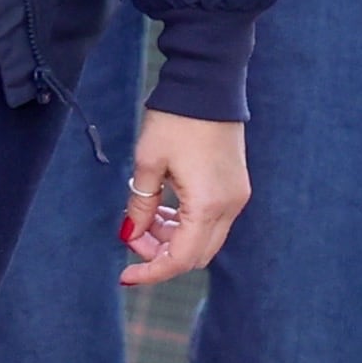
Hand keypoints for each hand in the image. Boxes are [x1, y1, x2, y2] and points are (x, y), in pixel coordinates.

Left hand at [116, 108, 251, 285]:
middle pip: (196, 255)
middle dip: (161, 254)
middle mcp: (229, 206)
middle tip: (131, 235)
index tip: (124, 276)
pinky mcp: (236, 186)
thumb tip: (129, 234)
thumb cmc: (177, 121)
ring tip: (144, 217)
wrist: (209, 86)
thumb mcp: (148, 163)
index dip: (151, 272)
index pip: (181, 259)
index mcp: (208, 205)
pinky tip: (164, 207)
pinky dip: (186, 224)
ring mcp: (236, 196)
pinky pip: (212, 220)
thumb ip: (140, 206)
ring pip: (204, 239)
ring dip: (173, 239)